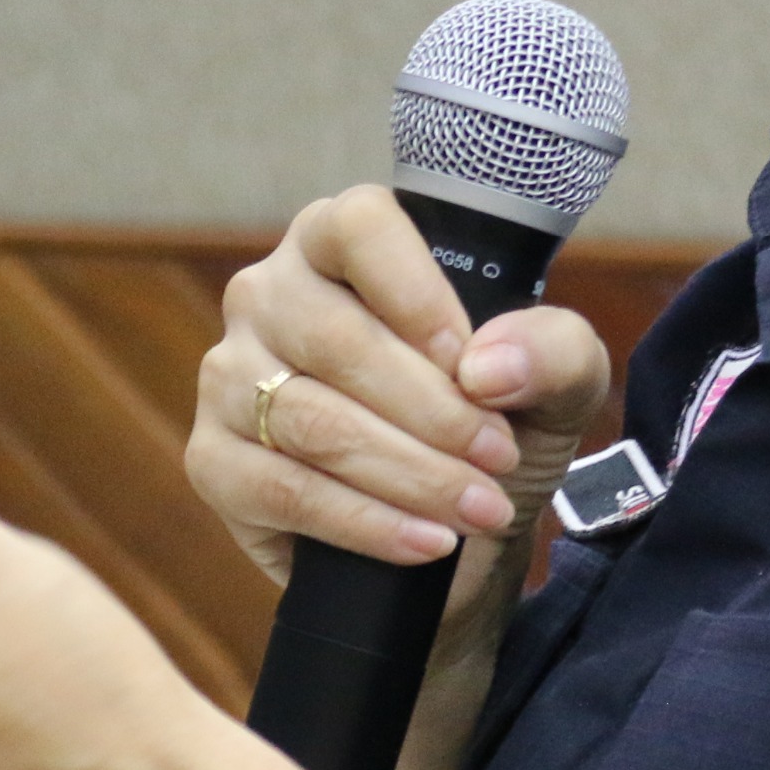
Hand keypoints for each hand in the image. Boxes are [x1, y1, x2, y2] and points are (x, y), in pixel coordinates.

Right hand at [189, 187, 608, 583]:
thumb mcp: (555, 383)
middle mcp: (269, 295)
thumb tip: (487, 369)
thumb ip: (552, 351)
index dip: (414, 292)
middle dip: (433, 412)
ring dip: (409, 474)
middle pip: (336, 339)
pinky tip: (425, 541)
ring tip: (479, 508)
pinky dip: (365, 524)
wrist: (455, 530)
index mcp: (339, 244)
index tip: (467, 360)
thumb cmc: (493, 425)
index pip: (360, 228)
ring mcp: (229, 377)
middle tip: (499, 460)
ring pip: (313, 422)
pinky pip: (284, 491)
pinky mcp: (213, 461)